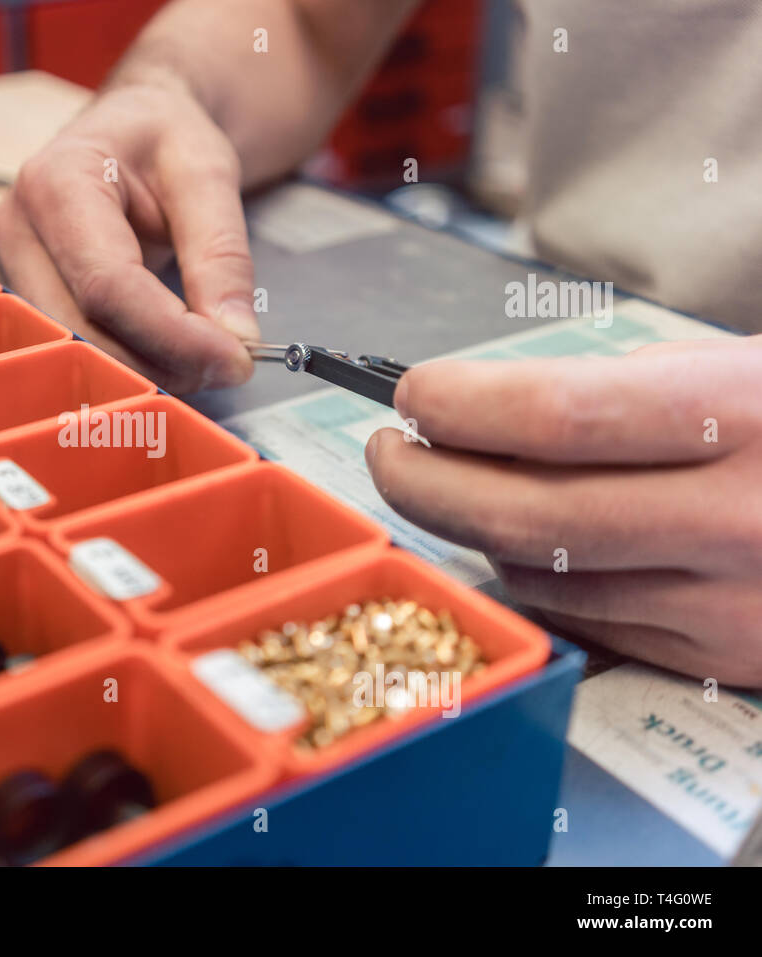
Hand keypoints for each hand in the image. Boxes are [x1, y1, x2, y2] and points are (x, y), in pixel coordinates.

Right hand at [0, 79, 259, 393]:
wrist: (129, 132)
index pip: (109, 284)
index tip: (236, 360)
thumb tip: (237, 338)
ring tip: (205, 359)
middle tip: (230, 365)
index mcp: (55, 180)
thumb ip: (223, 254)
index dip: (174, 335)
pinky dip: (127, 367)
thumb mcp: (208, 174)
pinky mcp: (18, 302)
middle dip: (164, 361)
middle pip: (84, 329)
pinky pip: (70, 352)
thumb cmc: (162, 140)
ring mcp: (8, 270)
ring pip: (75, 352)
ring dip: (146, 372)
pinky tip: (169, 359)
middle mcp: (16, 229)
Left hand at [364, 337, 761, 685]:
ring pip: (543, 577)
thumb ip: (622, 389)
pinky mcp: (726, 657)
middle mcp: (739, 518)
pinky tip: (519, 545)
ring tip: (449, 484)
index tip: (414, 393)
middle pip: (525, 513)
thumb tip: (487, 410)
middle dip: (425, 479)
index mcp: (747, 417)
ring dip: (469, 531)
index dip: (459, 405)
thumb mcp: (745, 368)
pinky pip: (589, 623)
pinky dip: (533, 582)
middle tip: (393, 449)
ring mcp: (731, 603)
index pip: (555, 417)